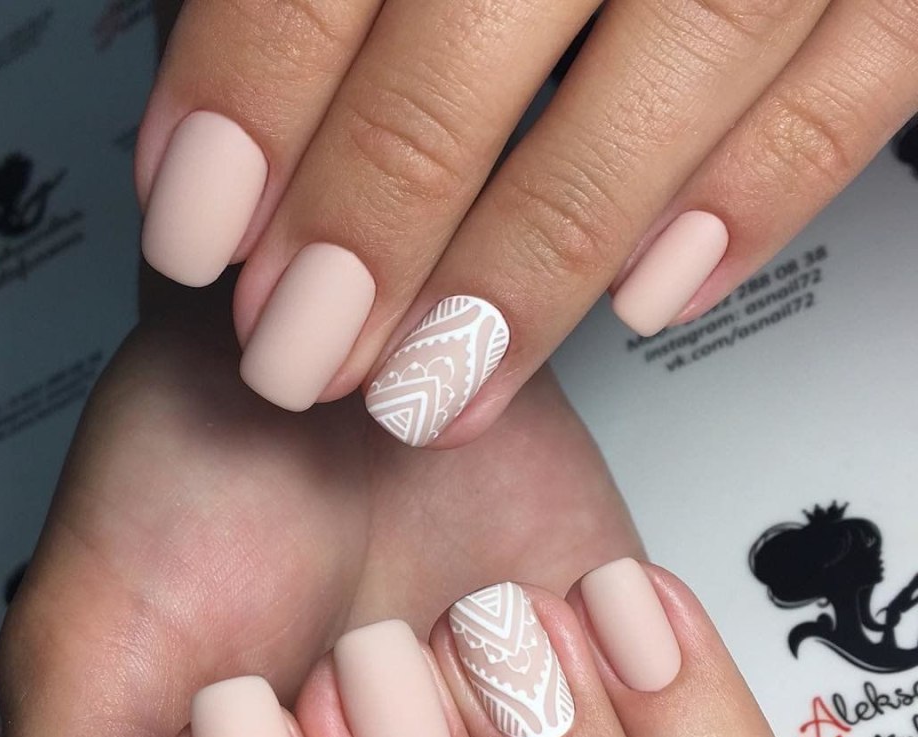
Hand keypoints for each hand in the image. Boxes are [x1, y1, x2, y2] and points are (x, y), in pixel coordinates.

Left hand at [137, 0, 916, 447]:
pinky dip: (757, 195)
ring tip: (437, 387)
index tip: (198, 227)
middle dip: (379, 213)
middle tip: (301, 350)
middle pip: (480, 32)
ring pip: (671, 69)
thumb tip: (233, 99)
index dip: (259, 94)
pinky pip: (855, 80)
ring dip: (535, 259)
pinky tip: (648, 300)